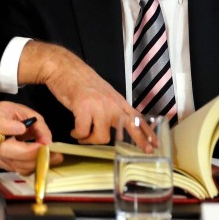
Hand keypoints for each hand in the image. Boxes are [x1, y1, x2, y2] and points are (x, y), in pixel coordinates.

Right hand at [0, 102, 58, 174]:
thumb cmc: (13, 118)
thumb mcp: (27, 113)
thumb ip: (38, 127)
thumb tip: (48, 143)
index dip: (9, 127)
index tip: (22, 128)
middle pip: (6, 150)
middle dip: (31, 152)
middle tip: (49, 150)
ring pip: (15, 164)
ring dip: (36, 162)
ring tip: (54, 156)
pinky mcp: (2, 165)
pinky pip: (19, 170)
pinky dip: (33, 167)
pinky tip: (43, 161)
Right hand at [21, 42, 136, 143]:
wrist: (64, 67)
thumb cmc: (79, 80)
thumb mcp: (102, 93)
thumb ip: (110, 106)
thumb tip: (113, 123)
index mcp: (117, 100)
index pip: (136, 117)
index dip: (147, 131)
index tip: (155, 143)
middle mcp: (111, 103)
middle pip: (130, 126)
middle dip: (140, 141)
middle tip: (147, 152)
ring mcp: (98, 106)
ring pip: (102, 137)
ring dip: (90, 140)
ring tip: (82, 136)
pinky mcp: (83, 108)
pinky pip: (83, 132)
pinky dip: (78, 135)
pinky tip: (74, 132)